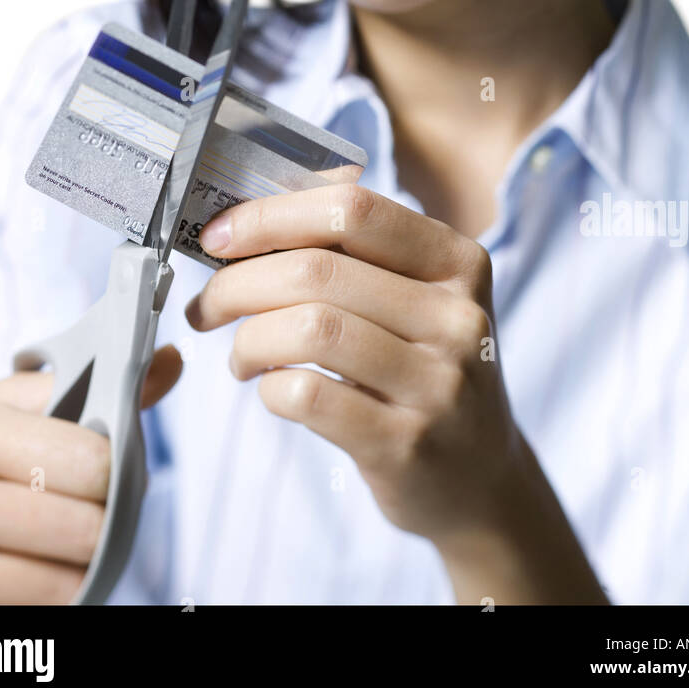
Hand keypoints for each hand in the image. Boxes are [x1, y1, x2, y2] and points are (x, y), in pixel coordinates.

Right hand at [0, 345, 181, 604]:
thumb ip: (78, 387)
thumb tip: (173, 361)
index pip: (92, 463)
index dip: (116, 469)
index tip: (107, 470)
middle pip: (85, 529)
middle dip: (104, 523)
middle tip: (91, 512)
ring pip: (64, 585)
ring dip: (78, 570)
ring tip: (62, 546)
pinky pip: (30, 619)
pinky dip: (45, 602)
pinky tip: (30, 573)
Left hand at [187, 185, 520, 546]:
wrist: (481, 478)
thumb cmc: (425, 368)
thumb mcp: (417, 298)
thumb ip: (353, 249)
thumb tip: (253, 214)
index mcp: (458, 260)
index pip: (353, 209)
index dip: (271, 215)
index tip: (218, 236)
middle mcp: (457, 316)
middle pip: (318, 270)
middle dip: (237, 284)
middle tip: (207, 305)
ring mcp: (437, 384)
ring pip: (309, 329)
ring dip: (249, 339)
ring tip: (241, 356)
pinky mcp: (406, 444)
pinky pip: (308, 396)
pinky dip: (270, 388)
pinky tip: (272, 390)